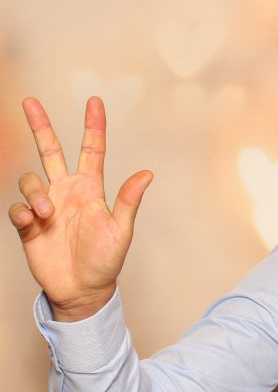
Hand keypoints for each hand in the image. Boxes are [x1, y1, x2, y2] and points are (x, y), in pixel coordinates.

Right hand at [9, 97, 151, 320]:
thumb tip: (147, 173)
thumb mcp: (121, 230)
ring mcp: (45, 206)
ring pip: (29, 180)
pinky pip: (16, 207)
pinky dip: (21, 210)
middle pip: (50, 151)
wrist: (83, 290)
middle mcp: (66, 191)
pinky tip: (30, 220)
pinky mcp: (27, 224)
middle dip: (41, 125)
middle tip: (30, 100)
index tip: (94, 101)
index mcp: (91, 189)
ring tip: (46, 213)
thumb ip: (129, 201)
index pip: (91, 150)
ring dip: (35, 193)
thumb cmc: (106, 261)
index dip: (93, 126)